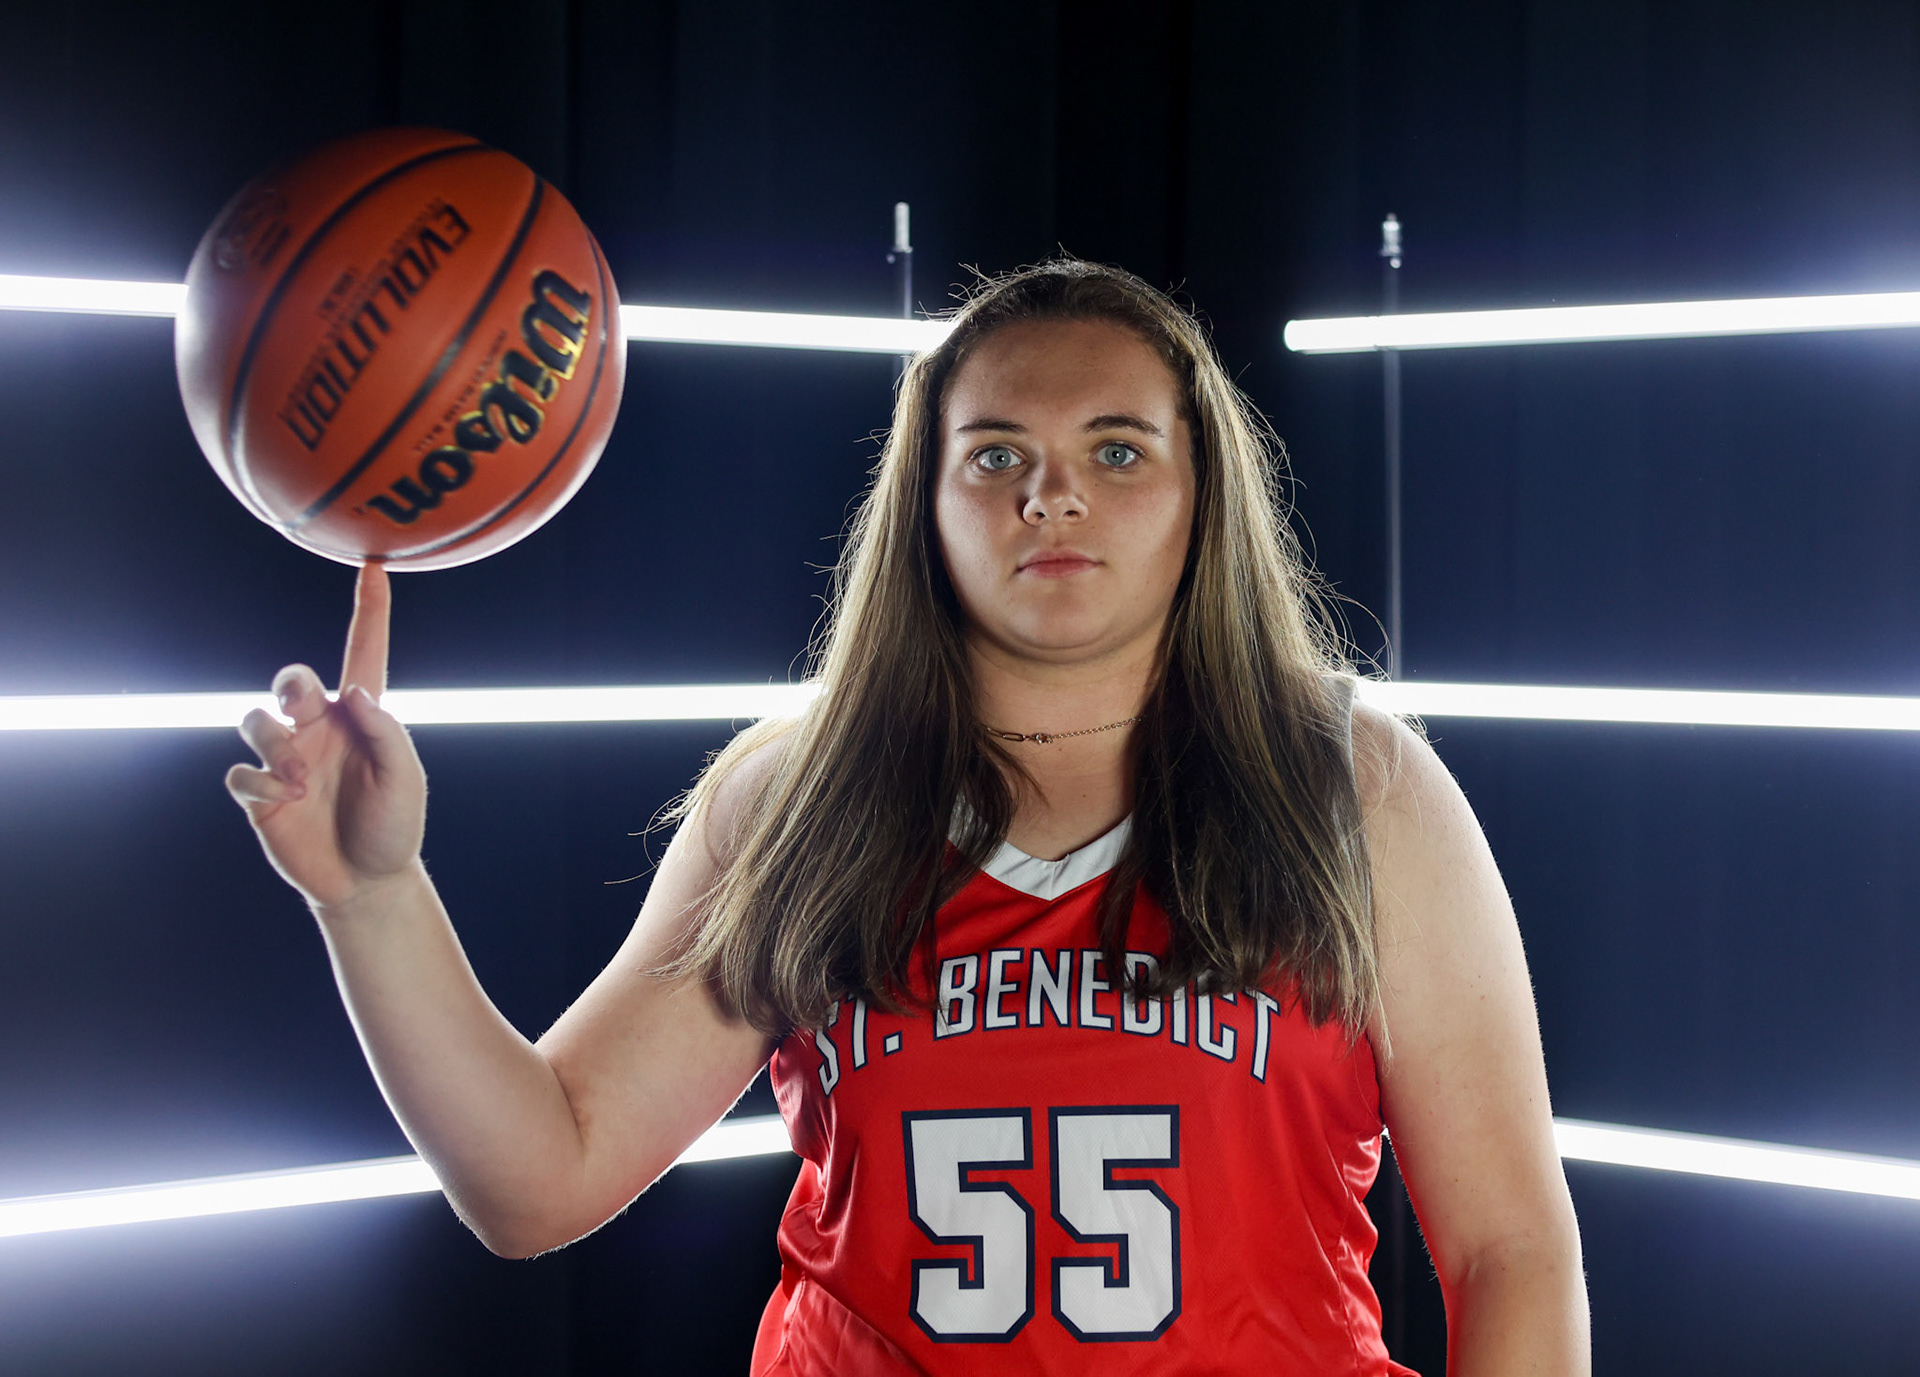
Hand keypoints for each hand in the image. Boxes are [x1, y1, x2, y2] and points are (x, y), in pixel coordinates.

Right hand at [227, 563, 427, 910]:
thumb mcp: (404, 781)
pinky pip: (241, 770)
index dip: (369, 611)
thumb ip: (386, 734)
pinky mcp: (260, 791)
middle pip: (290, 679)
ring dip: (275, 744)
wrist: (364, 883)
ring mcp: (287, 758)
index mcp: (361, 718)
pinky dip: (262, 781)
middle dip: (290, 685)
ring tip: (301, 779)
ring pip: (254, 719)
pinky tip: (288, 801)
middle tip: (303, 707)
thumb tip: (355, 693)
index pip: (363, 653)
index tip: (374, 566)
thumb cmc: (393, 827)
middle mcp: (319, 729)